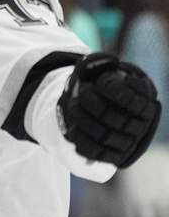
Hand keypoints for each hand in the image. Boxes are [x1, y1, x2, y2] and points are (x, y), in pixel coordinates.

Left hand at [58, 53, 160, 167]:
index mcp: (145, 104)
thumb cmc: (98, 85)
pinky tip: (71, 127)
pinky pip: (96, 153)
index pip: (134, 102)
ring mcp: (128, 143)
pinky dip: (81, 139)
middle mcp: (141, 127)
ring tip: (72, 105)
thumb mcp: (97, 70)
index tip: (102, 81)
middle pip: (115, 119)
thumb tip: (112, 60)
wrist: (90, 107)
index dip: (116, 91)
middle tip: (82, 92)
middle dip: (94, 103)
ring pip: (104, 136)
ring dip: (82, 119)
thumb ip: (100, 61)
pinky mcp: (113, 156)